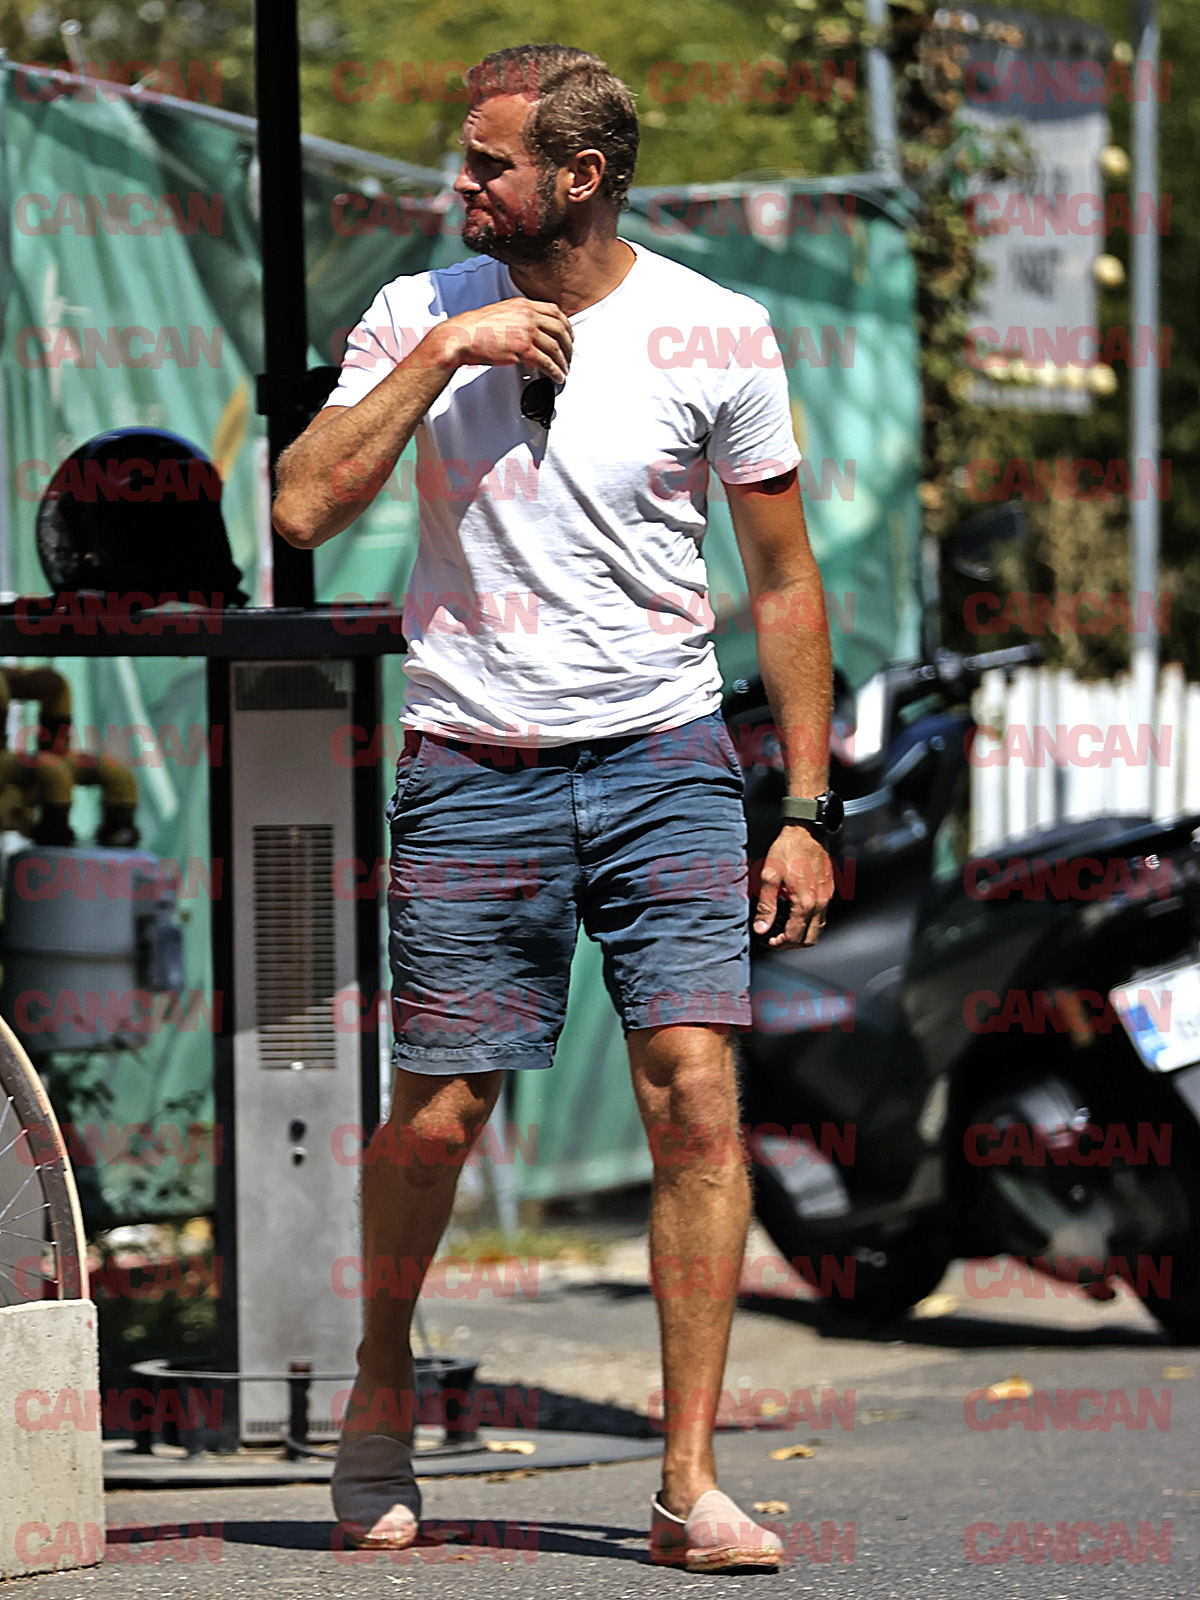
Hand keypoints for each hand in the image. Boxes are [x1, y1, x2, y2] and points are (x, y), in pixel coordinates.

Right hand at [431, 297, 573, 382]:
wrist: (462, 336)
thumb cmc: (477, 327)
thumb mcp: (502, 312)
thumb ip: (519, 317)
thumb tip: (531, 329)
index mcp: (524, 305)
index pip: (555, 312)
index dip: (566, 326)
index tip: (569, 336)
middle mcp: (528, 315)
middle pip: (560, 330)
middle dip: (568, 346)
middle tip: (569, 356)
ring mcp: (527, 332)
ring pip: (556, 348)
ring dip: (563, 361)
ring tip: (564, 370)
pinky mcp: (523, 349)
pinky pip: (547, 362)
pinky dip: (555, 371)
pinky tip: (557, 377)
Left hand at [752, 826, 833, 948]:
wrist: (807, 830)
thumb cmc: (788, 849)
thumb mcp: (769, 876)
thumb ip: (766, 906)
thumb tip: (761, 928)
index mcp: (805, 902)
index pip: (795, 937)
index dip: (779, 944)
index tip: (767, 941)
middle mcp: (819, 903)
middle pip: (809, 939)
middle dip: (791, 944)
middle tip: (775, 939)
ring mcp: (826, 897)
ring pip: (817, 929)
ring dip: (801, 934)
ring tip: (783, 928)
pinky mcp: (828, 890)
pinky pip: (821, 916)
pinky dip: (808, 922)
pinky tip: (795, 914)